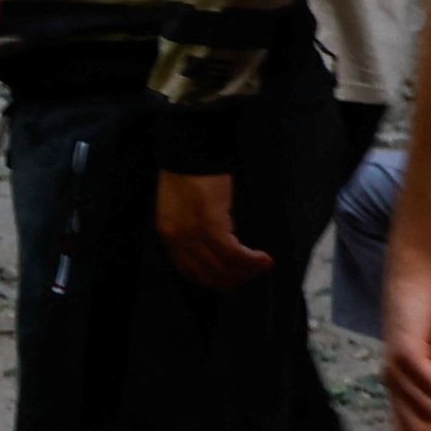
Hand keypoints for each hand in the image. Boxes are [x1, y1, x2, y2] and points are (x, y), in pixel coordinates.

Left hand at [154, 168, 269, 290]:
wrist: (192, 147)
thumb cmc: (191, 171)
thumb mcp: (183, 205)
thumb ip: (192, 227)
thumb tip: (218, 246)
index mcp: (168, 233)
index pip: (189, 271)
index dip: (212, 280)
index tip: (231, 282)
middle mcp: (177, 238)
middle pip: (206, 274)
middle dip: (233, 279)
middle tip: (253, 274)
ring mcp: (191, 233)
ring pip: (221, 267)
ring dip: (246, 271)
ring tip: (263, 265)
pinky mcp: (209, 223)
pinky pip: (231, 252)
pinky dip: (249, 259)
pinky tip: (263, 258)